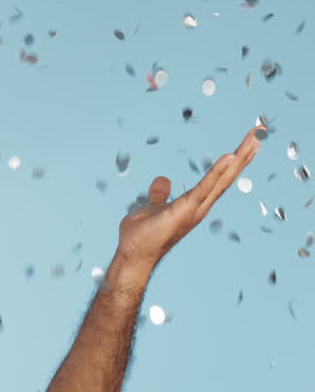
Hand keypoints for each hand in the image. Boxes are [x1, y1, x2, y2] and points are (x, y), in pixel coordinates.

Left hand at [114, 123, 265, 274]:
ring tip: (253, 140)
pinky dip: (217, 172)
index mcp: (193, 204)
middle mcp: (200, 207)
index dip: (232, 162)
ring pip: (222, 180)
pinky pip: (204, 188)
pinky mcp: (185, 209)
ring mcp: (195, 209)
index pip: (218, 179)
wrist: (132, 256)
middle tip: (258, 135)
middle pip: (227, 177)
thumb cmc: (141, 237)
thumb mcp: (152, 208)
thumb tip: (162, 180)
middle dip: (243, 156)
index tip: (245, 145)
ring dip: (238, 159)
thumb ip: (159, 195)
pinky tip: (229, 156)